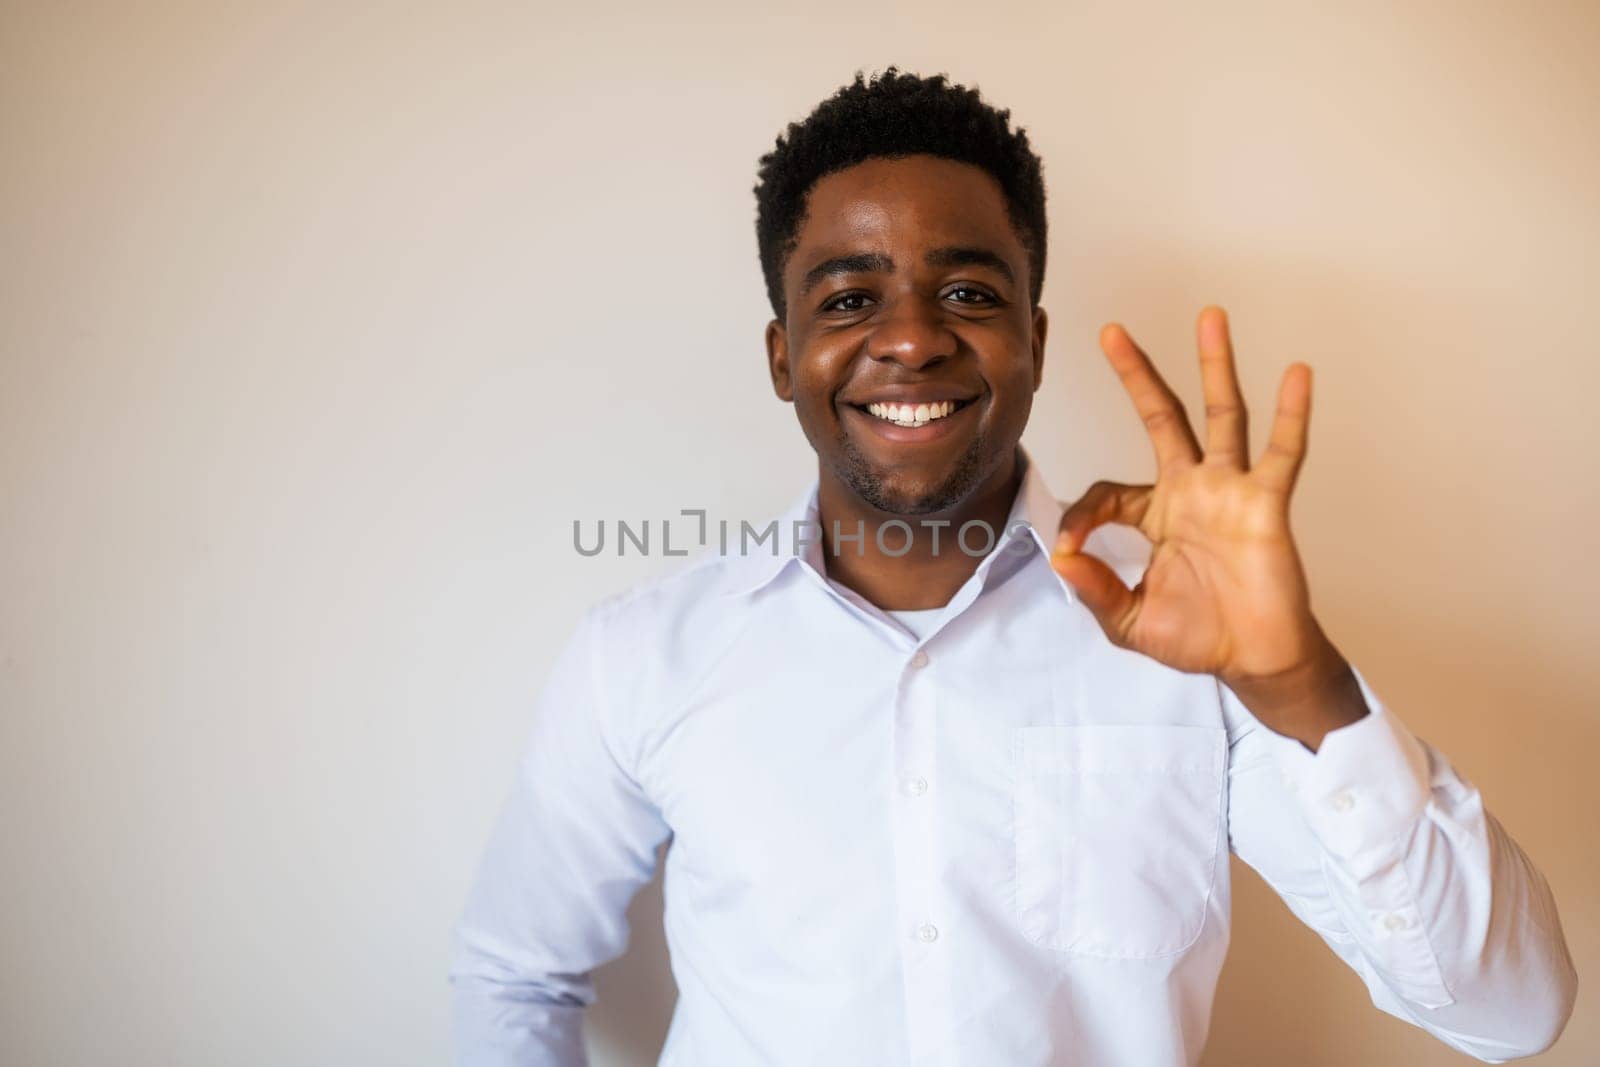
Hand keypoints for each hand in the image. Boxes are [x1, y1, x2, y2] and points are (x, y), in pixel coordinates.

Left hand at [1049, 306, 1366, 748]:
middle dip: (1137, 373)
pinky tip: (1296, 373)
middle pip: (1161, 417)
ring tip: (1210, 316)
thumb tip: (1060, 558)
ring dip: (1214, 366)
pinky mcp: (1265, 503)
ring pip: (1221, 415)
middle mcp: (1191, 490)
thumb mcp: (1127, 620)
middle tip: (1112, 331)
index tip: (1069, 547)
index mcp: (1156, 514)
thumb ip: (1094, 589)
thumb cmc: (1197, 637)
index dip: (1081, 516)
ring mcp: (1230, 490)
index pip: (1106, 493)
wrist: (1252, 660)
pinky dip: (1291, 414)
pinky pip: (1281, 452)